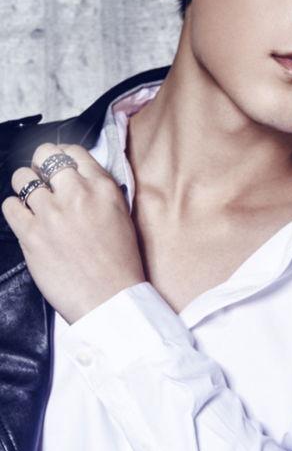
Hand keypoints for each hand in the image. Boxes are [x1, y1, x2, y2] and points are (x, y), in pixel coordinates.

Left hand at [1, 143, 145, 323]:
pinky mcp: (31, 235)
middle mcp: (76, 194)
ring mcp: (51, 213)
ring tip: (31, 199)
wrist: (111, 299)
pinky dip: (14, 209)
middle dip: (40, 164)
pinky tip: (24, 218)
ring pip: (22, 178)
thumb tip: (78, 178)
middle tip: (41, 177)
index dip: (61, 156)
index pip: (74, 151)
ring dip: (25, 185)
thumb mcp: (121, 215)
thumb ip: (100, 191)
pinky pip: (9, 206)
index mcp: (102, 188)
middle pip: (44, 155)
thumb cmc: (119, 263)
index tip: (57, 165)